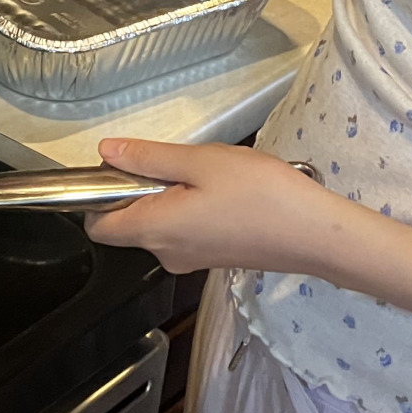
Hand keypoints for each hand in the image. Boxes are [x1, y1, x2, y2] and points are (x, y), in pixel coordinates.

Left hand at [84, 138, 358, 276]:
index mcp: (154, 230)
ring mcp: (190, 260)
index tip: (123, 166)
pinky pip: (184, 230)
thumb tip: (106, 152)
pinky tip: (226, 189)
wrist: (314, 234)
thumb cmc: (259, 194)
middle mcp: (165, 253)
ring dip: (173, 194)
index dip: (99, 194)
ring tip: (211, 172)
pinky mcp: (212, 257)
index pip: (97, 225)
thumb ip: (149, 158)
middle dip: (142, 188)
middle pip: (129, 222)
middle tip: (182, 161)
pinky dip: (192, 207)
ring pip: (160, 222)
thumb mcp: (201, 162)